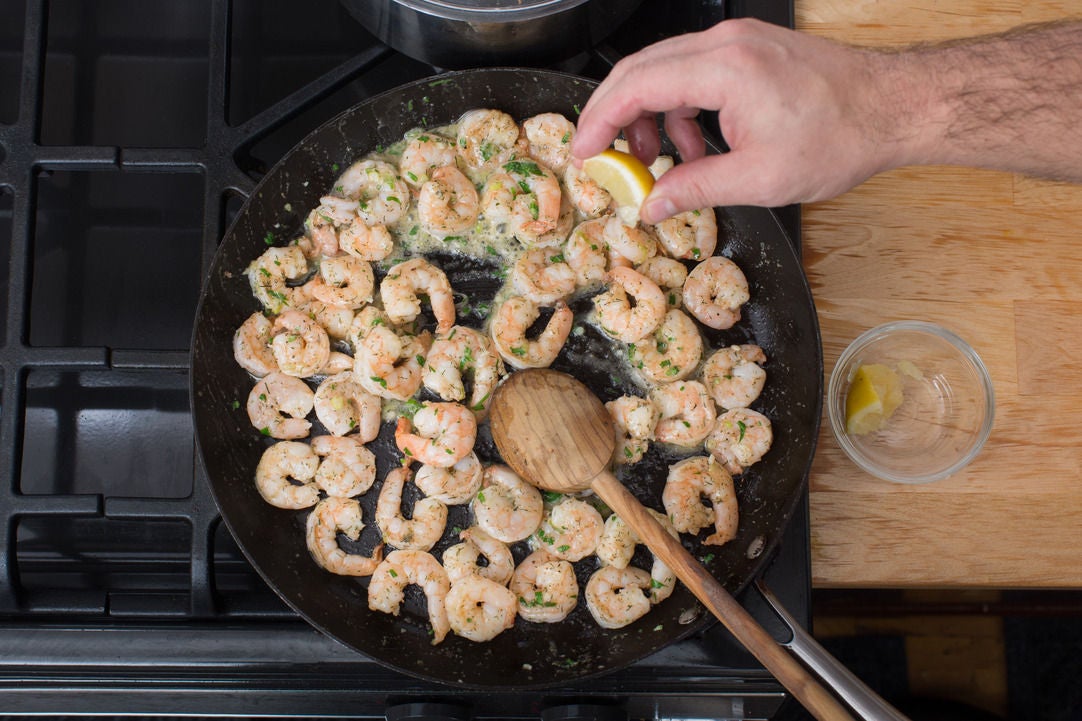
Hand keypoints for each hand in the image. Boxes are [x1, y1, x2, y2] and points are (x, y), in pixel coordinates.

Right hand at [572, 19, 908, 221]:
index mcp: (724, 69)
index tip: (581, 151)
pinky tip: (699, 147)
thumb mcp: (759, 178)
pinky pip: (694, 73)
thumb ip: (694, 189)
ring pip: (664, 70)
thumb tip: (650, 205)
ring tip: (662, 163)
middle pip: (640, 69)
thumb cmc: (842, 135)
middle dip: (614, 116)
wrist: (895, 107)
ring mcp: (738, 40)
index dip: (598, 121)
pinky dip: (682, 109)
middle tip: (601, 157)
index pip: (635, 85)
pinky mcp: (749, 49)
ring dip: (652, 117)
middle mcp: (726, 43)